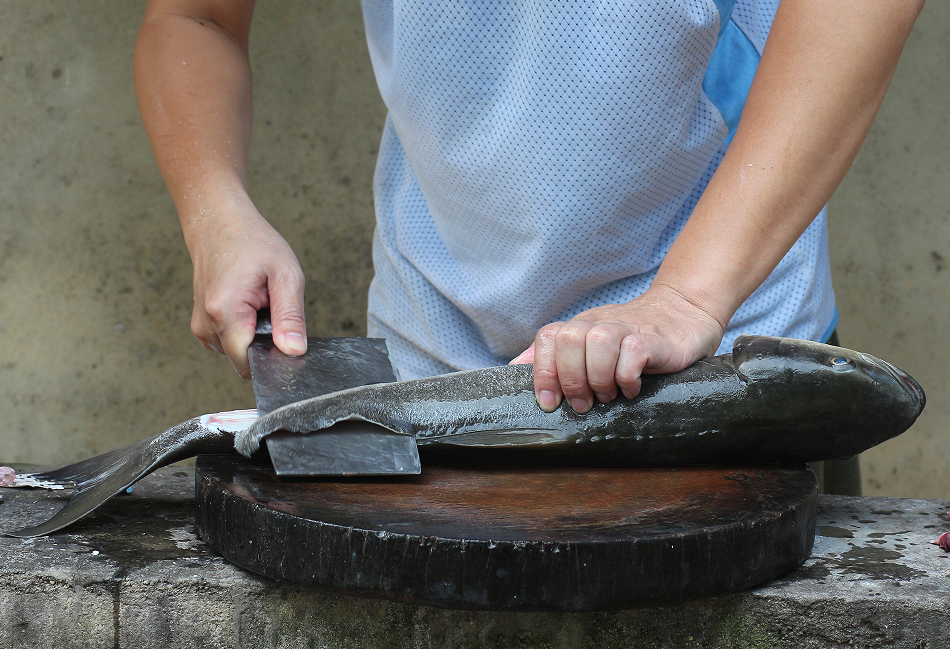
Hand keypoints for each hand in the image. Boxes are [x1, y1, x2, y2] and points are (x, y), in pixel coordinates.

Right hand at [187, 204, 306, 378]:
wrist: (219, 222)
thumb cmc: (253, 243)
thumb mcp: (286, 275)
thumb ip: (291, 317)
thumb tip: (294, 351)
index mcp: (225, 312)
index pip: (250, 363)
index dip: (272, 356)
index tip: (282, 334)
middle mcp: (207, 323)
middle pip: (245, 357)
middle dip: (265, 340)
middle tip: (271, 305)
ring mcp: (200, 325)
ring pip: (238, 350)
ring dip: (254, 333)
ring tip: (258, 299)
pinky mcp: (201, 324)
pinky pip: (229, 341)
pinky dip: (243, 328)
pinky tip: (247, 304)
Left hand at [510, 285, 723, 412]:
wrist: (683, 314)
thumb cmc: (631, 338)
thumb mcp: (588, 344)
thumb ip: (554, 355)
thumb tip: (513, 370)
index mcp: (578, 327)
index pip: (546, 338)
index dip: (543, 371)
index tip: (549, 402)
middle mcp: (597, 324)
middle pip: (567, 341)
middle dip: (571, 379)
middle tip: (584, 403)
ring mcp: (625, 328)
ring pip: (597, 345)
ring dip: (599, 379)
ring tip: (609, 395)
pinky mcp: (652, 339)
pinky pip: (631, 355)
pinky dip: (627, 378)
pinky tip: (632, 388)